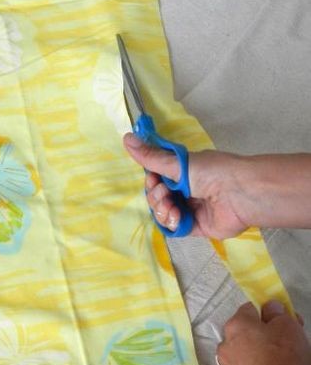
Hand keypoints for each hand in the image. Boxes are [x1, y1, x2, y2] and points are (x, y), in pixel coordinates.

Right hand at [123, 133, 250, 238]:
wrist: (240, 193)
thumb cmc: (213, 172)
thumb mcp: (178, 163)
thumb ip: (151, 156)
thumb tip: (125, 137)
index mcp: (183, 172)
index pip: (156, 179)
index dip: (151, 181)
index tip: (153, 178)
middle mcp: (185, 190)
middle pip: (156, 197)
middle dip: (155, 196)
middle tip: (165, 193)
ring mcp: (190, 208)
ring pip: (163, 213)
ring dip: (161, 209)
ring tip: (172, 206)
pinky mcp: (195, 226)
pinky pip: (174, 227)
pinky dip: (171, 222)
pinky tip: (177, 216)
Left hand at [217, 301, 310, 364]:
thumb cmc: (283, 358)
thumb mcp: (288, 326)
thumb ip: (277, 313)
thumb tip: (270, 308)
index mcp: (237, 325)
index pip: (250, 310)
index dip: (268, 313)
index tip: (283, 322)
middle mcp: (225, 344)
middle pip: (243, 333)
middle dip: (260, 336)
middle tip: (282, 344)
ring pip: (241, 355)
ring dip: (254, 356)